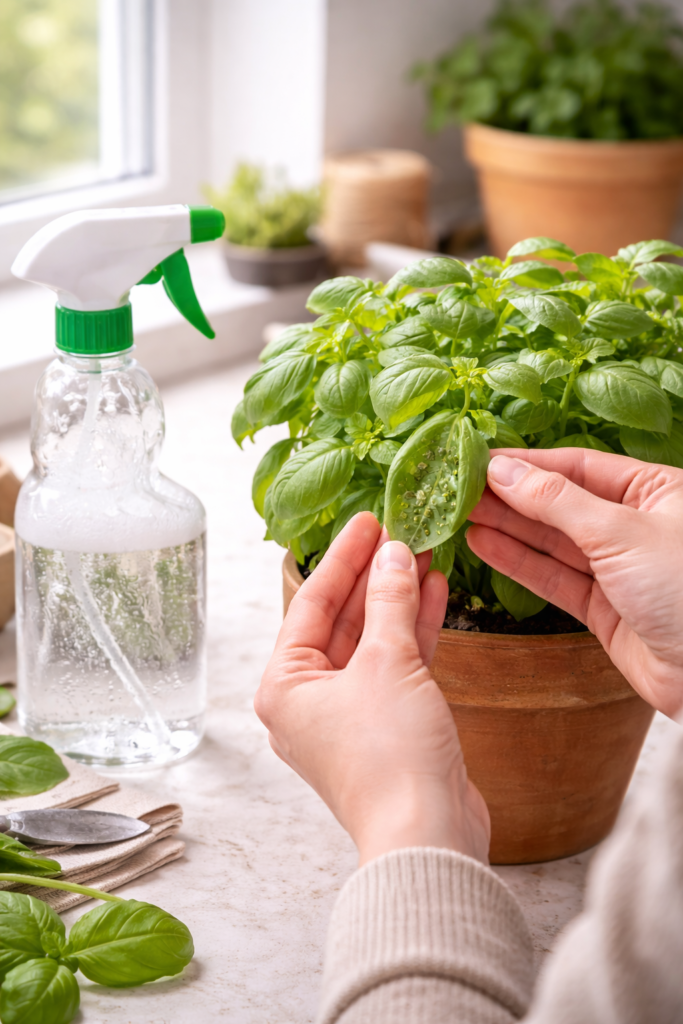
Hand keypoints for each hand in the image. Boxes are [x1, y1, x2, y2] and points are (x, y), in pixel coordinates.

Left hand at [255, 513, 489, 865]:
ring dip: (398, 600)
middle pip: (340, 619)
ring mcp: (347, 714)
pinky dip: (414, 632)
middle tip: (401, 531)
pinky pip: (394, 666)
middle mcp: (307, 699)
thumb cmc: (391, 756)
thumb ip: (390, 602)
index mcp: (284, 685)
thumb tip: (394, 554)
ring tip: (425, 554)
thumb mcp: (388, 662)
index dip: (344, 557)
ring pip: (371, 641)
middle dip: (373, 576)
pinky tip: (435, 595)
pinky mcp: (384, 725)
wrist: (428, 835)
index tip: (369, 520)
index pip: (311, 602)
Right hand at [468, 449, 682, 717]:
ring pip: (554, 541)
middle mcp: (637, 524)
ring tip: (461, 514)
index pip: (579, 464)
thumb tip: (503, 470)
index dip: (529, 463)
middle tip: (460, 489)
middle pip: (562, 501)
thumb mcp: (620, 532)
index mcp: (656, 490)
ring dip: (508, 527)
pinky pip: (555, 578)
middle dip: (511, 496)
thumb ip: (557, 500)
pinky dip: (519, 562)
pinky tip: (484, 544)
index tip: (480, 461)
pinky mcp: (605, 608)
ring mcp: (619, 568)